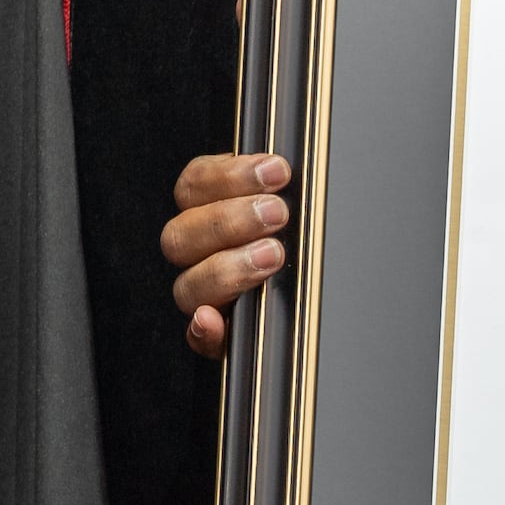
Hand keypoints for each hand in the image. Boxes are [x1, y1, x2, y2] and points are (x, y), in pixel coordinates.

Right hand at [164, 151, 291, 357]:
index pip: (195, 185)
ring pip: (186, 285)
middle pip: (180, 235)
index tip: (278, 171)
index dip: (230, 176)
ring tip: (272, 254)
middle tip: (278, 213)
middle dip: (230, 220)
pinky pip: (196, 338)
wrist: (325, 295)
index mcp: (212, 210)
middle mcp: (200, 253)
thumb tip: (280, 166)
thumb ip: (283, 185)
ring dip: (226, 268)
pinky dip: (204, 330)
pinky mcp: (217, 337)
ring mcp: (205, 295)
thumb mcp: (299, 204)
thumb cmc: (307, 236)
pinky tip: (215, 320)